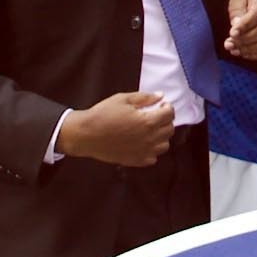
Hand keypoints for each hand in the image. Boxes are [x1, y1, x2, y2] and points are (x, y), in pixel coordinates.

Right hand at [59, 91, 175, 166]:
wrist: (86, 134)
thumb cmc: (103, 114)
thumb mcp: (123, 99)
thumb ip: (145, 97)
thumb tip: (160, 96)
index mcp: (147, 121)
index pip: (169, 114)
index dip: (167, 107)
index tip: (160, 105)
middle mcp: (149, 138)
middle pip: (169, 130)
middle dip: (166, 120)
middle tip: (156, 115)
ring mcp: (143, 152)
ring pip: (164, 146)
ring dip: (161, 136)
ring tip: (151, 129)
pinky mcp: (135, 161)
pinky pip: (152, 158)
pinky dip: (152, 150)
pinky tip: (143, 142)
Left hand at [223, 0, 256, 60]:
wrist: (254, 3)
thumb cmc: (244, 2)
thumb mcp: (237, 1)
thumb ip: (237, 12)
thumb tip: (236, 25)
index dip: (244, 25)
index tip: (232, 33)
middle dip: (244, 39)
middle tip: (229, 43)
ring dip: (249, 49)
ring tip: (233, 49)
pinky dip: (255, 55)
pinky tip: (242, 54)